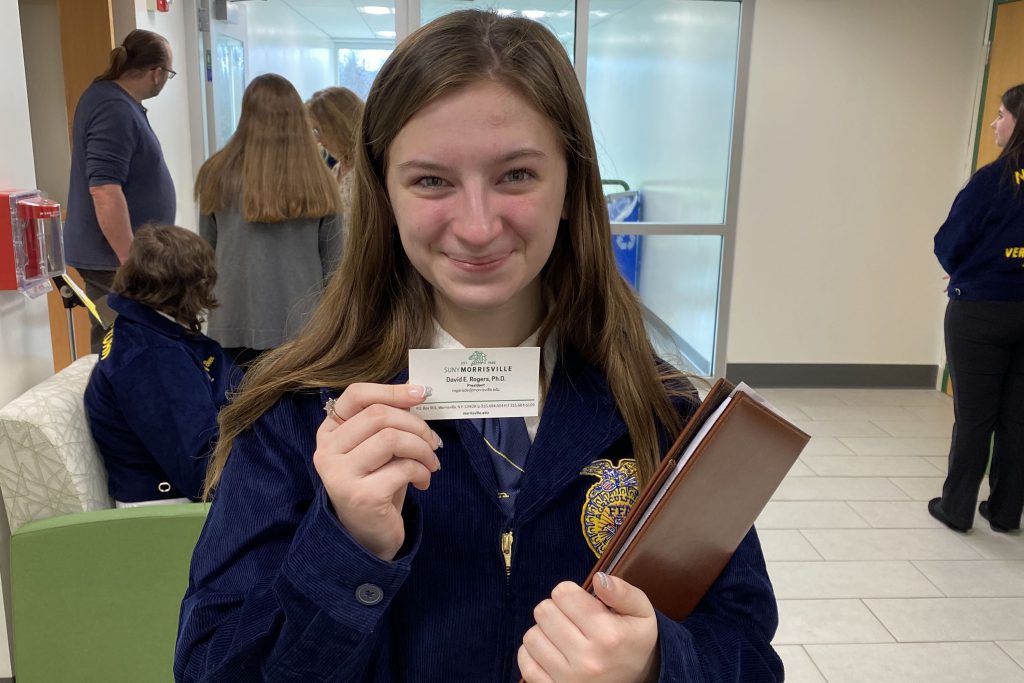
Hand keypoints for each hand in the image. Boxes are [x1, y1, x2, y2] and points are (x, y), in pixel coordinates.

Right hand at [313, 383, 440, 560]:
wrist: (368, 536)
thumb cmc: (376, 484)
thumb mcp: (379, 449)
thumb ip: (389, 422)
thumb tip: (417, 394)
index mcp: (329, 432)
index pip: (356, 395)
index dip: (392, 390)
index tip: (421, 394)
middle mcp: (327, 451)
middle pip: (379, 415)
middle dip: (416, 425)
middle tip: (433, 442)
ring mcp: (340, 475)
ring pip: (392, 438)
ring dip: (422, 449)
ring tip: (431, 463)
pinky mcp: (361, 496)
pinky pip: (403, 468)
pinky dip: (422, 471)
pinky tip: (423, 482)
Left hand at [518, 573, 659, 682]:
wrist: (637, 681)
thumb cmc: (634, 641)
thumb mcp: (641, 612)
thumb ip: (622, 592)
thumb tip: (599, 578)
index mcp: (608, 634)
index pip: (563, 593)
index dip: (569, 593)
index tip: (579, 602)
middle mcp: (588, 659)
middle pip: (544, 611)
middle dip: (555, 609)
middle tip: (570, 618)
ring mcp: (569, 679)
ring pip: (532, 636)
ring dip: (544, 631)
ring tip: (562, 635)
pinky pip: (526, 663)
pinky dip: (533, 653)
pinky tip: (551, 651)